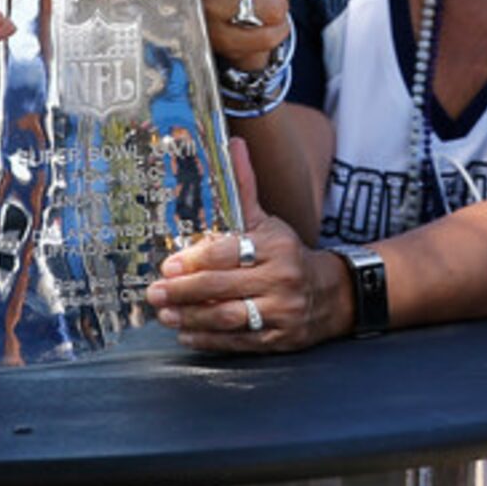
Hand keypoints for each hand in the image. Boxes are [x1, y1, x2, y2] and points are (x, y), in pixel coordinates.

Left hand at [147, 139, 347, 350]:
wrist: (331, 294)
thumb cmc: (288, 254)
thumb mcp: (268, 222)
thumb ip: (244, 188)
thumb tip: (233, 143)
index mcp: (276, 247)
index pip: (229, 252)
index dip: (195, 260)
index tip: (168, 265)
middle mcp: (281, 279)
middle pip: (223, 286)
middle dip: (184, 291)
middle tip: (155, 292)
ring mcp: (282, 312)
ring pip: (229, 317)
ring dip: (192, 317)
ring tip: (165, 314)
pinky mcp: (279, 339)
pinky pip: (239, 342)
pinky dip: (209, 340)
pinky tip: (186, 334)